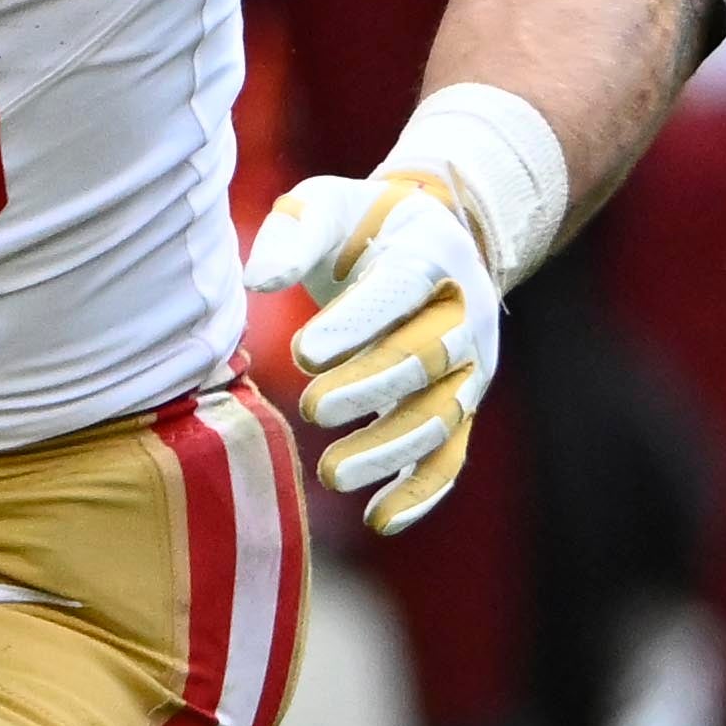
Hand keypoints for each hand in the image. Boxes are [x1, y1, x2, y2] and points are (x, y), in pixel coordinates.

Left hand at [249, 149, 518, 531]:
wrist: (432, 242)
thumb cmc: (359, 227)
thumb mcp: (323, 206)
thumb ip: (291, 236)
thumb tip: (257, 283)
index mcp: (430, 257)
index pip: (399, 292)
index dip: (356, 325)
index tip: (303, 353)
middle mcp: (463, 316)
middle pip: (425, 359)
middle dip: (369, 388)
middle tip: (312, 408)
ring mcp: (468, 369)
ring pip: (439, 417)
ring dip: (388, 448)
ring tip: (331, 473)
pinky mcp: (460, 409)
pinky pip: (449, 457)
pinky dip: (421, 493)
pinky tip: (380, 519)